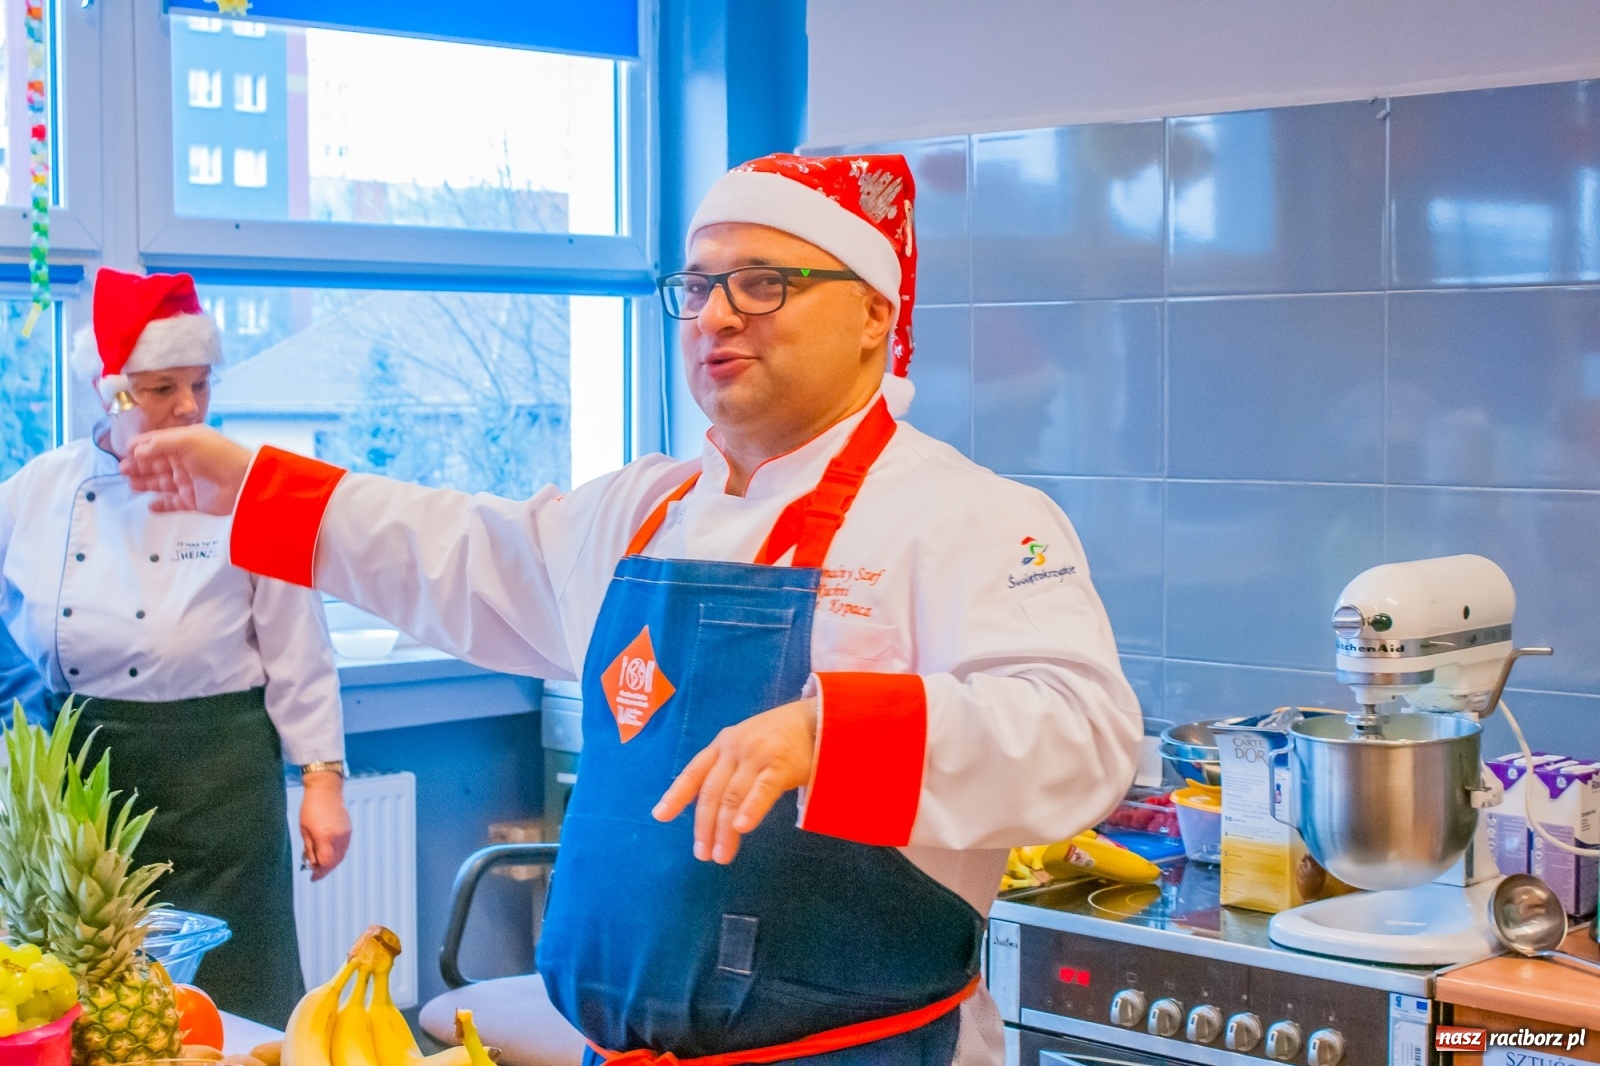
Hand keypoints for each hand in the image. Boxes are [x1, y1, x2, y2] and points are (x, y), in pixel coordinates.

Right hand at [119, 426, 252, 514]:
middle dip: (138, 466)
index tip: (123, 453)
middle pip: (156, 464)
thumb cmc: (217, 455)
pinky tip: (149, 505)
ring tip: (131, 484)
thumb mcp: (187, 440)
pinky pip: (173, 504)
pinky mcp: (193, 501)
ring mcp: (189, 482)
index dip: (140, 447)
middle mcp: (185, 461)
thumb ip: (158, 444)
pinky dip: (161, 505)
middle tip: (122, 471)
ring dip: (145, 483)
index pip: (157, 444)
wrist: (243, 482)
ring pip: (161, 483)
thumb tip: (136, 451)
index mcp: (185, 443)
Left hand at [299, 772, 351, 881]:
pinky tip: (328, 853)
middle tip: (316, 874)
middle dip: (326, 870)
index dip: (319, 873)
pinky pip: (344, 847)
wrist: (325, 789)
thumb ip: (309, 849)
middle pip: (335, 862)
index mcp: (326, 837)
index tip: (313, 878)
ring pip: (341, 855)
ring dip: (332, 862)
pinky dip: (337, 853)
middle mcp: (339, 837)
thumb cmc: (311, 807)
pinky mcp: (349, 829)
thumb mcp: (304, 830)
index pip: (325, 863)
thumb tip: (312, 863)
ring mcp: (346, 833)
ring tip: (321, 864)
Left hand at [653, 698, 817, 863]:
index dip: (676, 795)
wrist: (816, 720)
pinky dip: (750, 810)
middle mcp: (734, 749)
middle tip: (702, 854)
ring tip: (721, 855)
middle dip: (704, 826)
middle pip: (712, 792)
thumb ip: (727, 771)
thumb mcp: (745, 746)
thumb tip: (708, 809)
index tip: (660, 816)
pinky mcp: (780, 765)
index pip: (693, 772)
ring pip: (732, 797)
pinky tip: (742, 828)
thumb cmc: (779, 739)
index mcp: (722, 745)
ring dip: (724, 830)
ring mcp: (756, 756)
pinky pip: (762, 791)